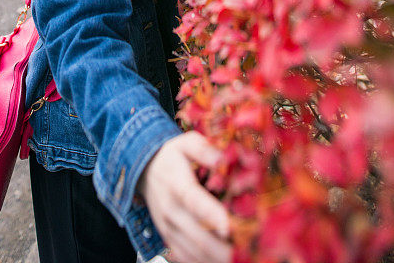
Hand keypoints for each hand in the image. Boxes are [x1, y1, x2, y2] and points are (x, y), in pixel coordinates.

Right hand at [136, 131, 232, 262]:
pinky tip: (224, 261)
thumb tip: (222, 159)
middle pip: (198, 236)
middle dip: (224, 249)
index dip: (211, 215)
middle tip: (248, 251)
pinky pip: (186, 259)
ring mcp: (169, 228)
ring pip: (194, 254)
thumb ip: (203, 148)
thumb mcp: (185, 143)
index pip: (194, 201)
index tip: (228, 227)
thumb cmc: (172, 157)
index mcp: (177, 184)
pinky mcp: (169, 240)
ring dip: (217, 259)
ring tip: (242, 258)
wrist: (145, 171)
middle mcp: (171, 210)